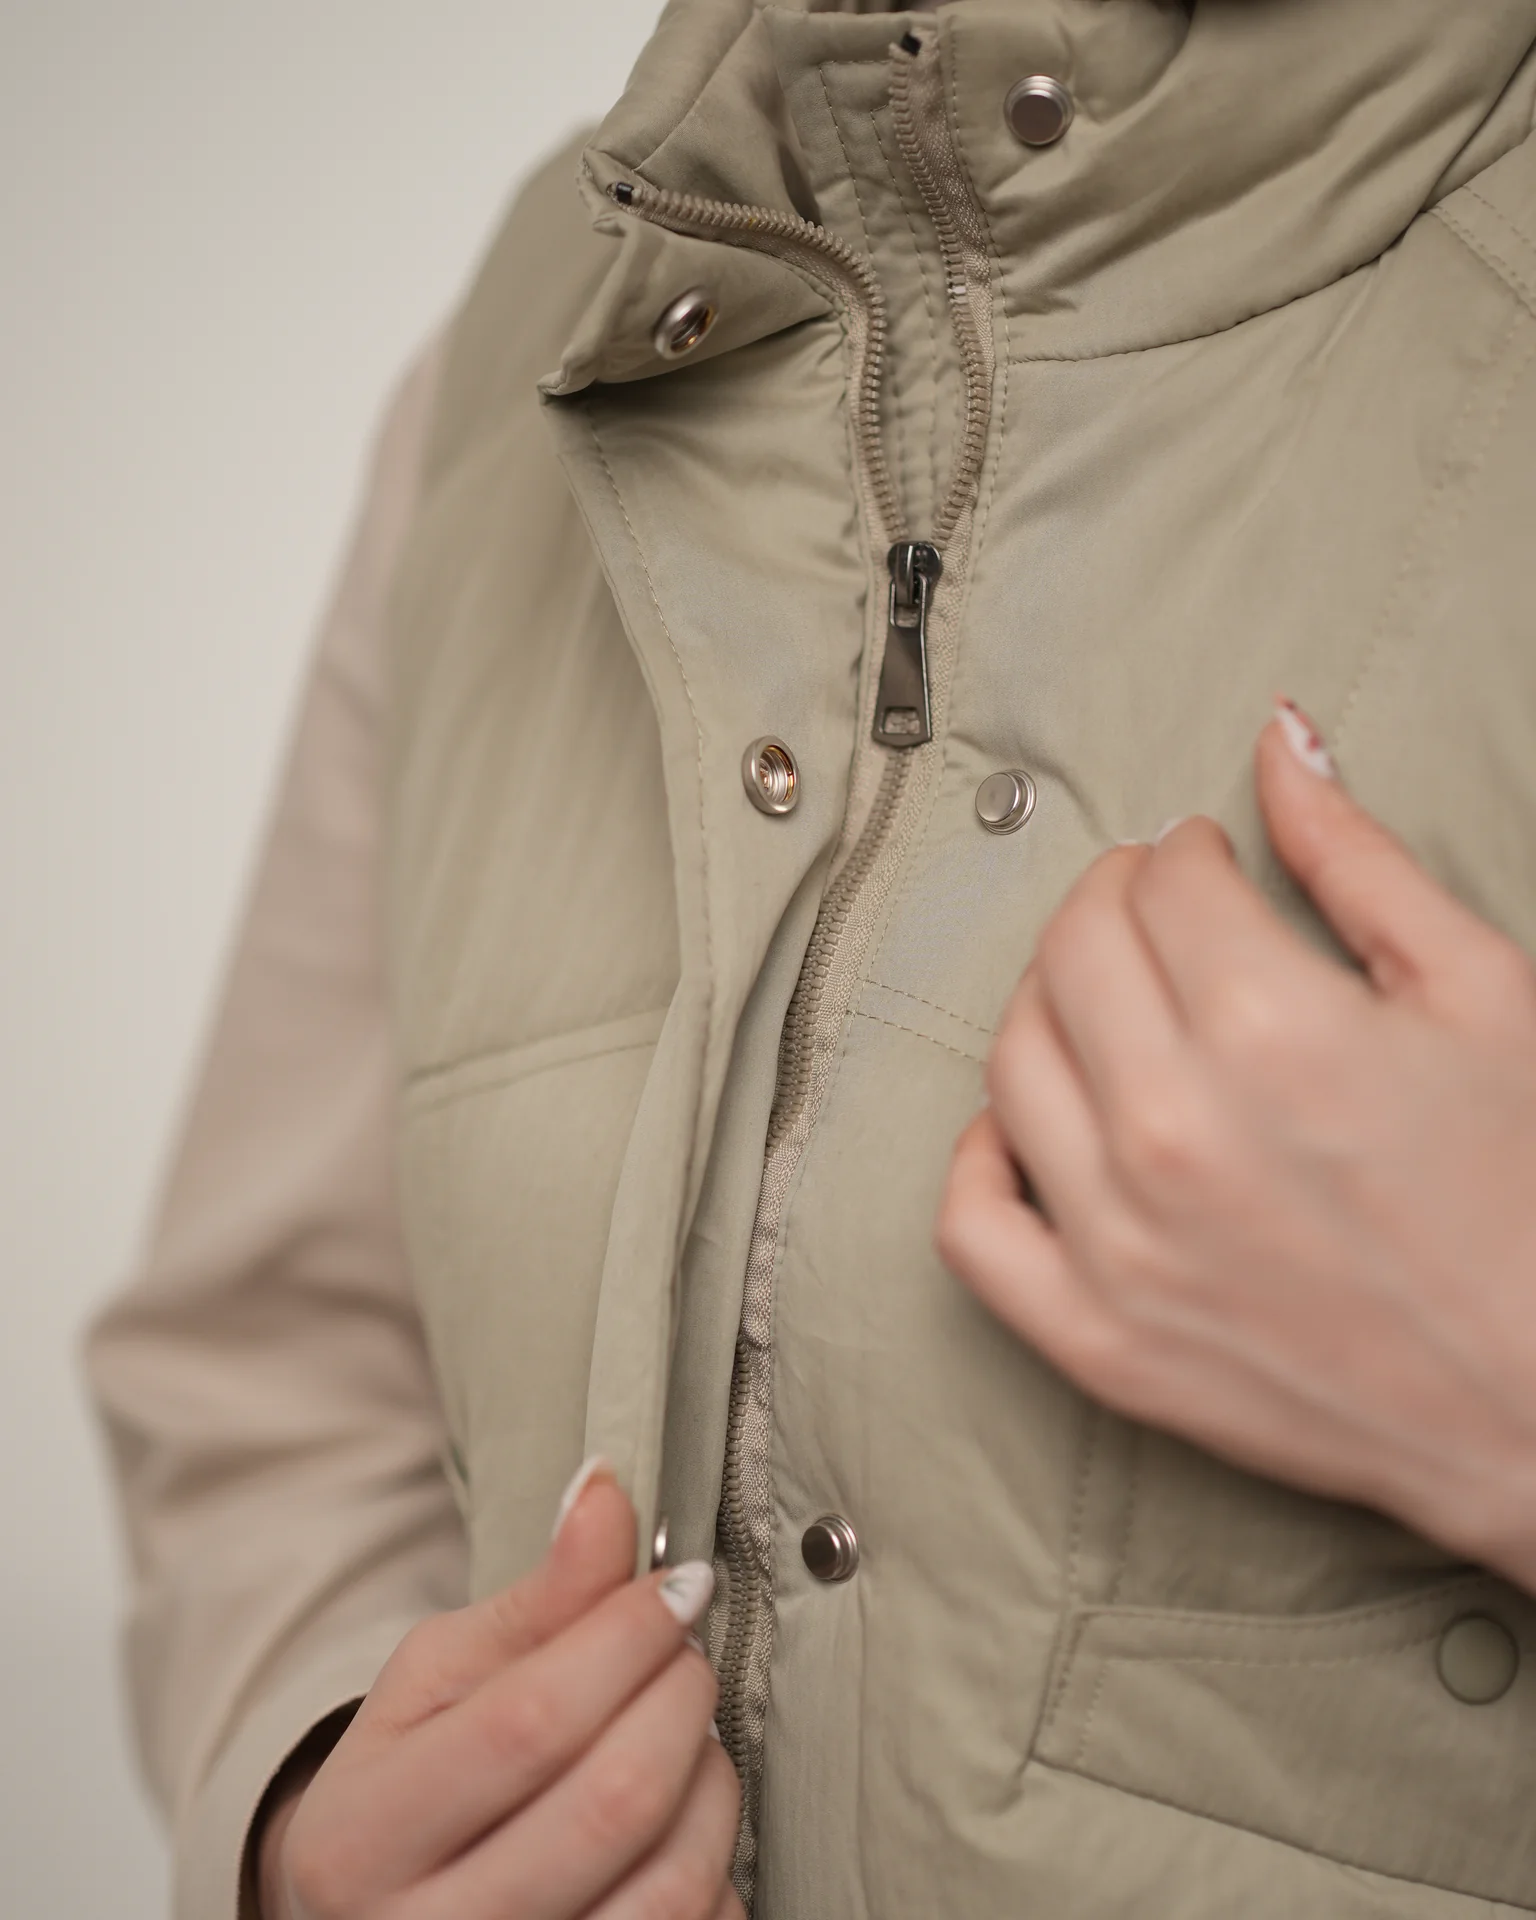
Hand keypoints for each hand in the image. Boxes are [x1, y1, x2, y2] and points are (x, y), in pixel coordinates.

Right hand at [257, 1464, 742, 1919]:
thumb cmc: (416, 1783)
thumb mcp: (442, 1681)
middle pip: (612, 1804)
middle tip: (686, 1658)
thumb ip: (538, 1596)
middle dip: (681, 1702)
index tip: (680, 1585)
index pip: (528, 1720)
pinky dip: (718, 1867)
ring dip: (713, 1784)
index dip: (627, 1637)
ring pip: (670, 1888)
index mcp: (357, 1838)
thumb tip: (606, 1489)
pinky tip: (685, 1821)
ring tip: (689, 1735)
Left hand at [937, 701, 1535, 1591]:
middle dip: (1111, 902)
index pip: (1161, 885)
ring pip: (1010, 1061)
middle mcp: (1172, 1131)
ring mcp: (1120, 1243)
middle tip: (1155, 912)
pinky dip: (981, 1156)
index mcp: (1273, 1031)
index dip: (1185, 854)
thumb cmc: (1530, 1195)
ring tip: (1108, 1000)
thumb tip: (1278, 737)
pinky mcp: (1096, 1338)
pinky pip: (971, 1224)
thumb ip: (1360, 857)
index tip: (1207, 867)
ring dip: (1049, 1001)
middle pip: (1073, 952)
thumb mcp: (1483, 994)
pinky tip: (1030, 1123)